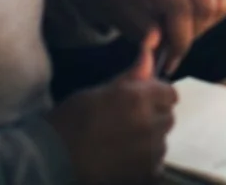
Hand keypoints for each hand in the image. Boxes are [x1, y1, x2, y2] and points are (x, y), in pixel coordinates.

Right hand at [49, 33, 176, 184]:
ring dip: (151, 139)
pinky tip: (125, 157)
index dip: (157, 94)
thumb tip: (149, 53)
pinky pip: (156, 162)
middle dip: (155, 116)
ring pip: (162, 140)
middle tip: (130, 120)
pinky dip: (146, 160)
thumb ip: (131, 76)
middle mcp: (150, 124)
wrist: (55, 157)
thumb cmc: (72, 118)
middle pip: (168, 117)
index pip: (170, 93)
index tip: (143, 99)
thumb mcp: (100, 90)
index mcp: (139, 98)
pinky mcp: (146, 172)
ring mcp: (150, 151)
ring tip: (125, 140)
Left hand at [92, 0, 225, 76]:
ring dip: (204, 24)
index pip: (181, 9)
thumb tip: (155, 44)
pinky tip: (193, 18)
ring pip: (220, 5)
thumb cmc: (131, 1)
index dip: (179, 40)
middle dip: (192, 32)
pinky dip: (213, 16)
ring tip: (182, 27)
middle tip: (175, 41)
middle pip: (206, 6)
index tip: (170, 58)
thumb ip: (145, 31)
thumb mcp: (130, 17)